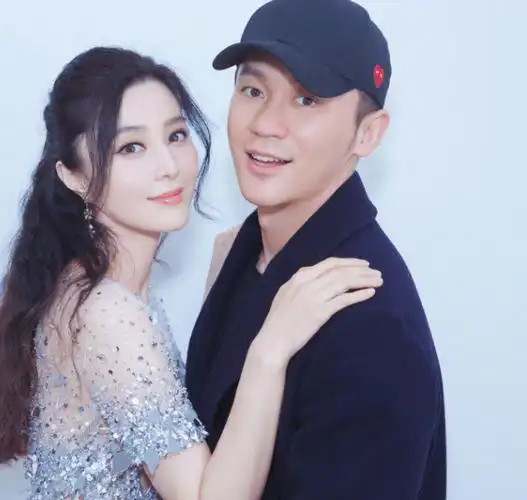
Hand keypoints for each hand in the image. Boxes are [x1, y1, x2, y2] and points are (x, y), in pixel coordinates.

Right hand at [252, 257, 382, 366]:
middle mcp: (307, 283)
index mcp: (299, 277)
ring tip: (379, 281)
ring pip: (344, 282)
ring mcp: (314, 297)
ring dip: (364, 280)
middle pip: (340, 270)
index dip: (349, 262)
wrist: (273, 340)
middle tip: (376, 272)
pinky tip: (370, 293)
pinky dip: (359, 294)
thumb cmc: (279, 320)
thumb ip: (301, 283)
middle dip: (361, 269)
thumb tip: (317, 275)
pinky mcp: (320, 312)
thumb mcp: (286, 293)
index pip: (329, 263)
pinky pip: (344, 299)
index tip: (363, 264)